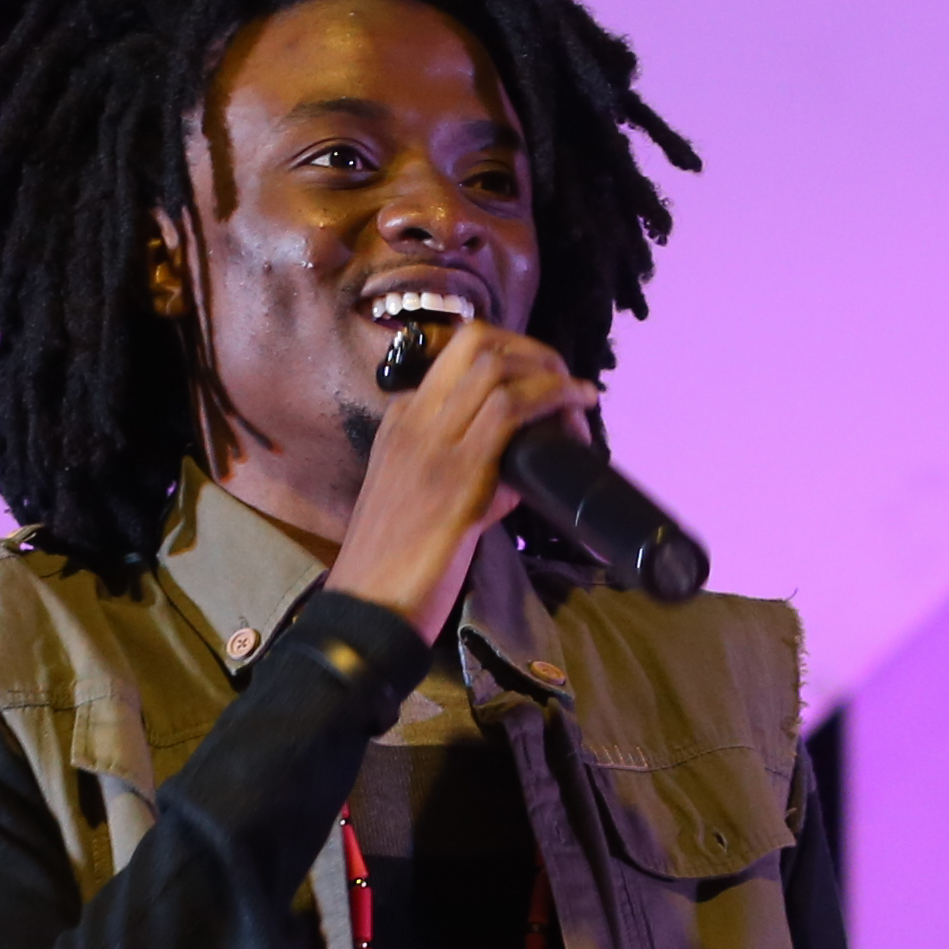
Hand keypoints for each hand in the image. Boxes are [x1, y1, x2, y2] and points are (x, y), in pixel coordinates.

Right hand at [316, 321, 594, 635]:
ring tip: (579, 399)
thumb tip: (517, 464)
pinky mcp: (457, 473)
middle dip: (533, 349)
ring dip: (551, 374)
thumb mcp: (423, 499)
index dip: (513, 360)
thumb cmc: (397, 565)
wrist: (369, 606)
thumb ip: (463, 471)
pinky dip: (553, 400)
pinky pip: (511, 410)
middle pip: (477, 343)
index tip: (545, 384)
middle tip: (566, 380)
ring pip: (496, 367)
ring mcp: (433, 442)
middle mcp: (414, 419)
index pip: (458, 359)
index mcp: (401, 422)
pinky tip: (576, 413)